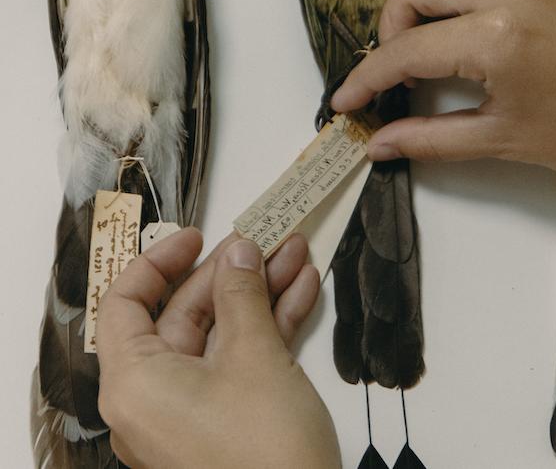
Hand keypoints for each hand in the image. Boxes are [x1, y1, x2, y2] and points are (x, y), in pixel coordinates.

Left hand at [96, 228, 338, 468]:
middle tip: (268, 241)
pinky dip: (268, 330)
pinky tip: (300, 295)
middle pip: (184, 316)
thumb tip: (240, 254)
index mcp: (136, 382)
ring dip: (259, 297)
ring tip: (296, 257)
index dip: (161, 262)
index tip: (198, 237)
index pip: (126, 304)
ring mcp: (191, 412)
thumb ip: (243, 296)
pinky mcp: (224, 423)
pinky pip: (238, 364)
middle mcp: (153, 398)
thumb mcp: (255, 356)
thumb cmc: (266, 452)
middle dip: (233, 275)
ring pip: (221, 337)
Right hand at [332, 0, 555, 173]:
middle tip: (402, 72)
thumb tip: (381, 144)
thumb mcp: (508, 140)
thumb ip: (433, 140)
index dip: (367, 79)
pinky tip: (475, 25)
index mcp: (498, 37)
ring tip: (436, 48)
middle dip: (392, 29)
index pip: (405, 50)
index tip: (349, 101)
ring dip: (426, 2)